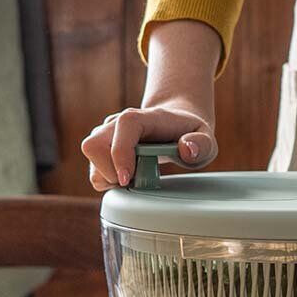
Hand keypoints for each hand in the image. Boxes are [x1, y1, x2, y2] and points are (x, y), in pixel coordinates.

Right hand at [81, 103, 216, 190]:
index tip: (127, 179)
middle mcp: (119, 122)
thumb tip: (186, 148)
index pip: (124, 125)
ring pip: (91, 157)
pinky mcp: (101, 147)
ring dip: (107, 176)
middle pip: (94, 144)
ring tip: (135, 177)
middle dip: (110, 171)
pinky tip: (127, 177)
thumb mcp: (205, 139)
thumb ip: (201, 144)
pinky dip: (106, 179)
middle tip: (136, 179)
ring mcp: (107, 133)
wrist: (176, 124)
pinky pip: (93, 168)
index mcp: (145, 117)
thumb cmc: (189, 133)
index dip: (121, 152)